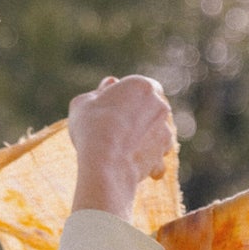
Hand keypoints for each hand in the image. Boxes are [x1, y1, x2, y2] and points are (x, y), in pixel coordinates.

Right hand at [69, 75, 172, 221]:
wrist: (104, 163)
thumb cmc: (91, 127)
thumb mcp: (83, 102)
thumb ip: (99, 91)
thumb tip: (110, 83)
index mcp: (142, 85)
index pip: (142, 86)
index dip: (128, 96)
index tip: (113, 105)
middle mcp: (160, 106)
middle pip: (150, 109)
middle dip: (138, 117)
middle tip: (115, 127)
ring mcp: (164, 133)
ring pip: (156, 134)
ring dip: (144, 139)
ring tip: (121, 149)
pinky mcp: (162, 157)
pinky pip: (155, 160)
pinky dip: (146, 163)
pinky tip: (129, 165)